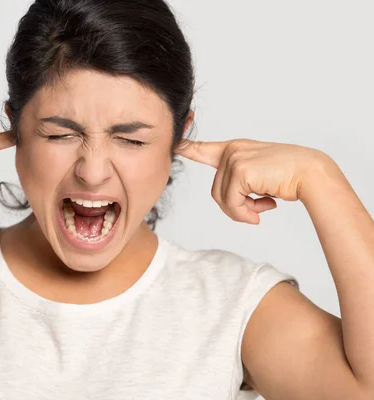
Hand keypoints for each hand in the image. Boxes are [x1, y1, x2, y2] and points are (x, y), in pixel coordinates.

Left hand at [174, 138, 332, 223]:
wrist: (311, 173)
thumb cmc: (287, 176)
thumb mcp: (258, 176)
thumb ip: (238, 185)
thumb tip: (230, 207)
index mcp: (234, 150)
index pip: (203, 149)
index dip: (186, 149)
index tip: (173, 144)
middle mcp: (231, 151)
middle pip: (216, 192)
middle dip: (236, 207)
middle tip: (257, 209)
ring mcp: (234, 159)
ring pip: (222, 200)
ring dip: (242, 212)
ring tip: (262, 207)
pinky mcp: (240, 170)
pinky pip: (233, 203)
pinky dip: (247, 212)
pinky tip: (267, 206)